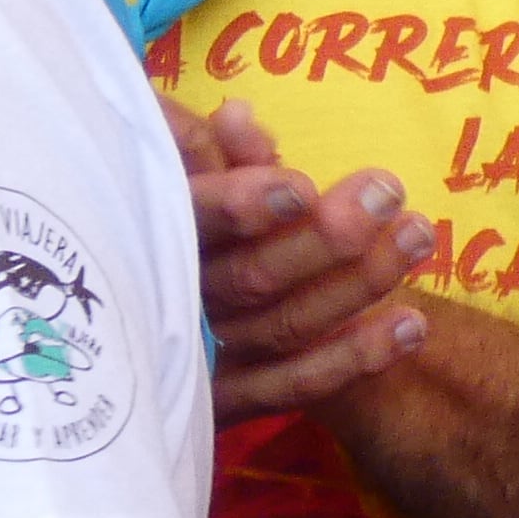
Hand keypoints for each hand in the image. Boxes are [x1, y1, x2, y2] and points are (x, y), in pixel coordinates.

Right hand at [172, 97, 433, 415]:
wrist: (100, 327)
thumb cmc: (151, 219)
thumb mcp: (168, 173)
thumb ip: (202, 148)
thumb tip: (239, 115)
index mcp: (153, 235)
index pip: (191, 222)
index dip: (240, 207)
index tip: (300, 187)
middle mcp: (176, 300)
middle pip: (251, 278)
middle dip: (326, 238)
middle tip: (388, 191)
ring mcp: (202, 358)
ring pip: (286, 328)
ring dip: (360, 284)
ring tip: (418, 236)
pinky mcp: (224, 402)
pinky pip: (293, 387)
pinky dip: (354, 359)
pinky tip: (411, 326)